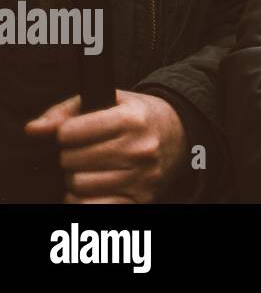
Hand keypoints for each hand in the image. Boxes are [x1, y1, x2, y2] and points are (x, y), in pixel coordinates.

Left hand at [25, 90, 187, 202]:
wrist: (180, 133)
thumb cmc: (137, 115)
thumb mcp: (108, 100)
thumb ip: (65, 112)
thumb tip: (33, 130)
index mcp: (131, 119)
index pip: (69, 133)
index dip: (66, 133)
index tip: (74, 132)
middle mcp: (139, 149)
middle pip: (70, 161)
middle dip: (70, 155)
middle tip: (83, 150)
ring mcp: (141, 176)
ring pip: (78, 185)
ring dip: (75, 178)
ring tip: (89, 167)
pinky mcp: (141, 197)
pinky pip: (93, 206)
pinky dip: (83, 199)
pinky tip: (91, 187)